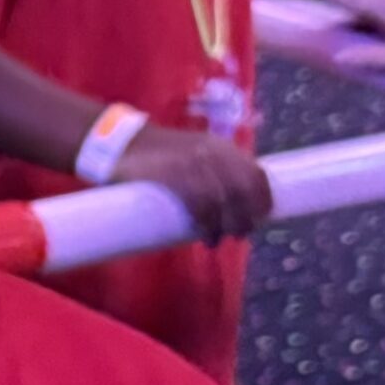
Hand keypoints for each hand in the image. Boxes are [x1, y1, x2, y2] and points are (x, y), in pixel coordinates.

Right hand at [116, 125, 272, 241]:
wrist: (121, 144)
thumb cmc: (157, 155)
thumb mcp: (192, 154)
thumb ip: (210, 170)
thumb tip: (228, 202)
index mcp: (222, 147)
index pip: (256, 173)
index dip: (262, 198)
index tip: (260, 218)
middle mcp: (213, 153)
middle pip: (243, 189)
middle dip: (246, 216)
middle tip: (240, 234)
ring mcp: (193, 163)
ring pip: (223, 199)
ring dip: (226, 224)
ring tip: (218, 240)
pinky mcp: (174, 176)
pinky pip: (199, 203)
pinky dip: (206, 223)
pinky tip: (205, 235)